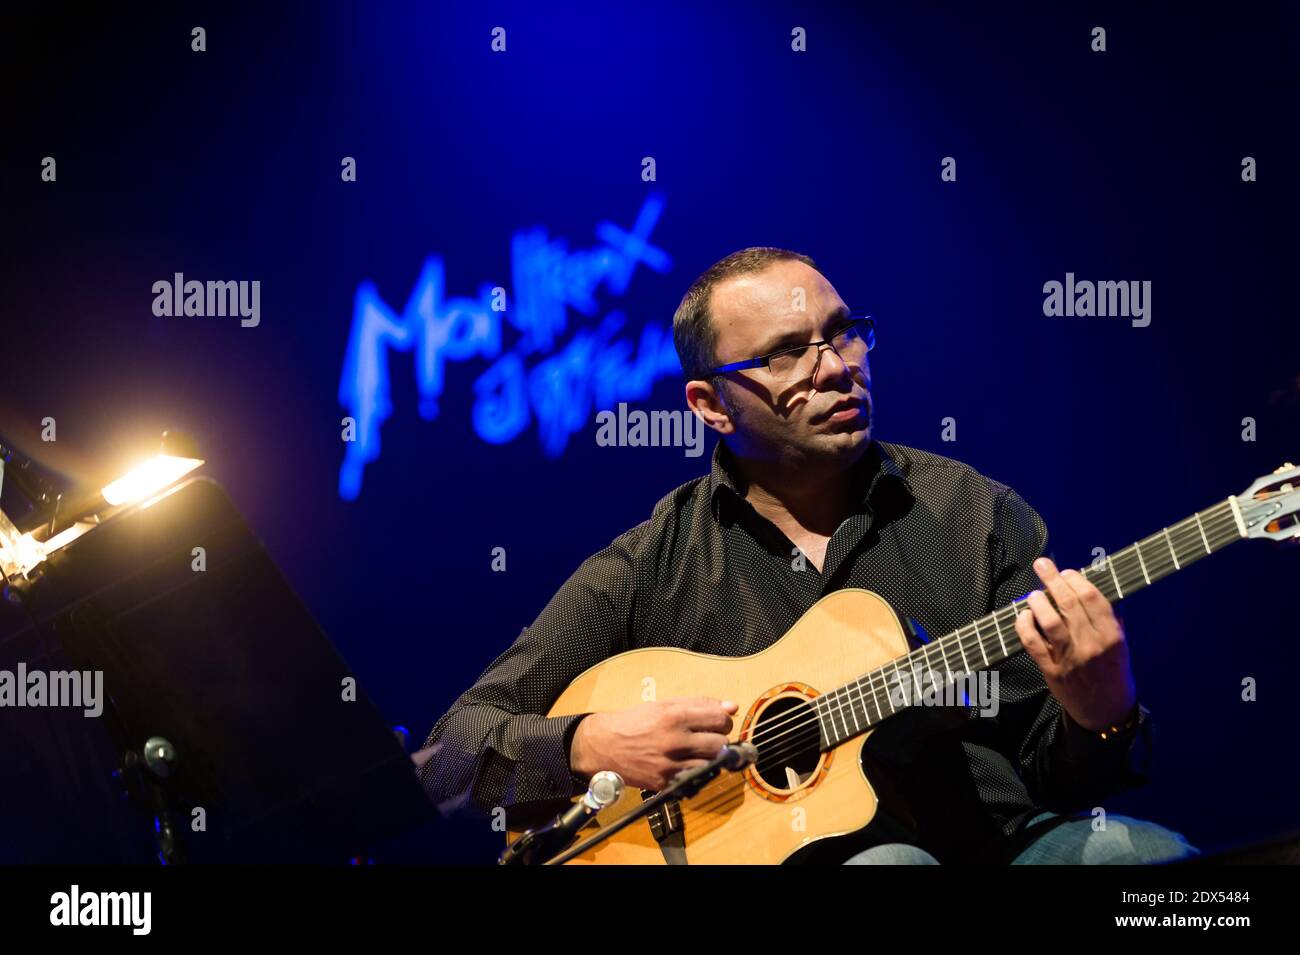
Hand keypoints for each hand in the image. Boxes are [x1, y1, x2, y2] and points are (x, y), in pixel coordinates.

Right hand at [569, 696, 738, 790]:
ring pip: (712, 764)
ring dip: (710, 757)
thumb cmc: (633, 722)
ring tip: (698, 750)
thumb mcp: (664, 704)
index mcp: (675, 716)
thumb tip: (732, 706)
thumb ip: (699, 704)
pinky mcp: (666, 782)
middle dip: (719, 739)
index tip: (717, 721)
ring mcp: (671, 764)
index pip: (720, 719)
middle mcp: (675, 741)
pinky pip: (696, 778)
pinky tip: (687, 762)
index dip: (723, 720)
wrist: (603, 746)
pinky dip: (696, 771)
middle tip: (708, 737)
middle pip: (721, 743)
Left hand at [1014, 557, 1138, 731]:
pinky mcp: (1051, 671)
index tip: (1067, 572)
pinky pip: (1033, 643)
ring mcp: (1070, 659)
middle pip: (1069, 604)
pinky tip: (1023, 616)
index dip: (1076, 580)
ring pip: (1050, 622)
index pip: (1092, 599)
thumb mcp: (1121, 646)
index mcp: (1112, 636)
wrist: (1106, 713)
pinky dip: (1025, 626)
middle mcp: (1091, 646)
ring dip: (1038, 602)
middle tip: (1042, 565)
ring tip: (1033, 594)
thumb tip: (1093, 587)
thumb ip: (1110, 619)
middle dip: (1053, 580)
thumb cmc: (1113, 674)